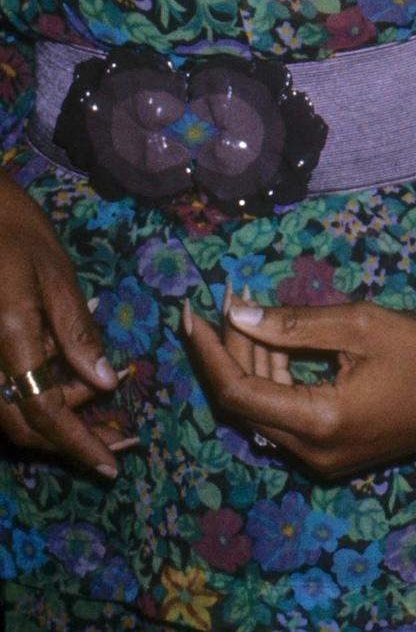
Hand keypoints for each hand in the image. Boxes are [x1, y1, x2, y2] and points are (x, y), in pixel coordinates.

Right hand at [0, 171, 124, 477]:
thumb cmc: (17, 234)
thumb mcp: (57, 276)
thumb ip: (77, 334)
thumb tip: (106, 384)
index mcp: (10, 339)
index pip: (44, 412)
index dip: (77, 443)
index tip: (110, 465)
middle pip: (24, 427)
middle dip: (71, 441)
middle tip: (120, 441)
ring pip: (11, 418)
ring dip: (57, 425)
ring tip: (107, 418)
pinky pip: (5, 397)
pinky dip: (40, 402)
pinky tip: (75, 391)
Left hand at [181, 270, 415, 479]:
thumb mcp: (359, 324)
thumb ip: (295, 324)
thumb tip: (237, 313)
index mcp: (318, 422)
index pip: (238, 392)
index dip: (209, 352)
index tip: (192, 313)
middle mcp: (313, 453)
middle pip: (246, 404)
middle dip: (229, 353)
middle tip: (227, 303)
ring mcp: (323, 460)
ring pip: (265, 413)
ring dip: (253, 366)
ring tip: (250, 314)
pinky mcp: (334, 455)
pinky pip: (287, 419)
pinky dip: (277, 382)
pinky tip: (278, 346)